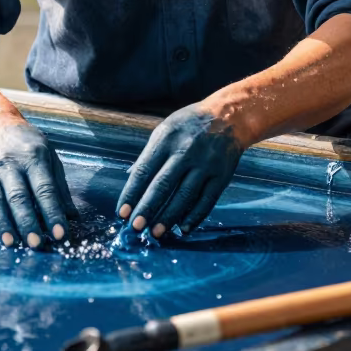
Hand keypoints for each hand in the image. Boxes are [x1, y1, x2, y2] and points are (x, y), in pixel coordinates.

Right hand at [0, 119, 75, 247]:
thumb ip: (60, 186)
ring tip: (11, 244)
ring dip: (2, 224)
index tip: (61, 235)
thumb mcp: (49, 155)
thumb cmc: (26, 145)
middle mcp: (9, 165)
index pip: (45, 189)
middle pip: (18, 196)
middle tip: (36, 244)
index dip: (53, 213)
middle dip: (27, 222)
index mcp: (33, 158)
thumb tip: (73, 217)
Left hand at [116, 102, 243, 236]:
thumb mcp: (166, 129)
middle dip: (147, 209)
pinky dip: (194, 217)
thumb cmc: (191, 124)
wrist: (229, 117)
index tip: (122, 212)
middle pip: (162, 185)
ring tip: (155, 233)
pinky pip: (206, 201)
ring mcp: (205, 164)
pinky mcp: (221, 176)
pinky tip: (183, 228)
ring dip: (168, 217)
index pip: (144, 170)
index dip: (131, 193)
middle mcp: (185, 151)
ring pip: (184, 196)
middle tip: (135, 228)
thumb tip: (132, 181)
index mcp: (167, 138)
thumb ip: (151, 154)